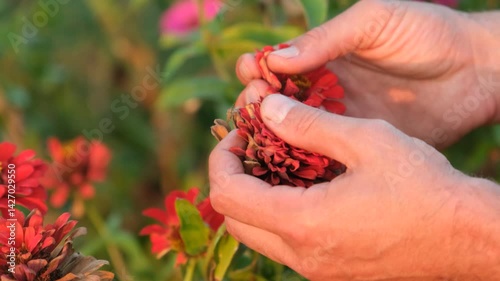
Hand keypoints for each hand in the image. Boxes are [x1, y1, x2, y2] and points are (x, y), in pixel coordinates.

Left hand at [209, 94, 499, 279]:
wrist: (466, 236)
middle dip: (233, 177)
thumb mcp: (366, 140)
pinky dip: (277, 212)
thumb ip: (308, 124)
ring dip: (254, 196)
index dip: (222, 157)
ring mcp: (316, 268)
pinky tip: (302, 185)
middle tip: (252, 145)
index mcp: (303, 224)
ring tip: (275, 160)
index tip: (238, 131)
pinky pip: (284, 242)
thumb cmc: (423, 186)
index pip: (228, 194)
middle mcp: (302, 255)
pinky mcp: (331, 270)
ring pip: (258, 234)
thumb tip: (267, 109)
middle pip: (235, 219)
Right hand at [235, 0, 499, 147]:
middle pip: (277, 100)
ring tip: (261, 135)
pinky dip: (301, 158)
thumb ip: (325, 39)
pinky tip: (286, 163)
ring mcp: (340, 118)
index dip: (258, 69)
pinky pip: (322, 152)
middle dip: (258, 102)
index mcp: (323, 56)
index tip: (253, 74)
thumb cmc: (425, 33)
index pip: (277, 64)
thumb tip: (275, 58)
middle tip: (254, 106)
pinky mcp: (359, 144)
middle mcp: (325, 89)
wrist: (475, 70)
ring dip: (273, 133)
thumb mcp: (372, 21)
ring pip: (294, 130)